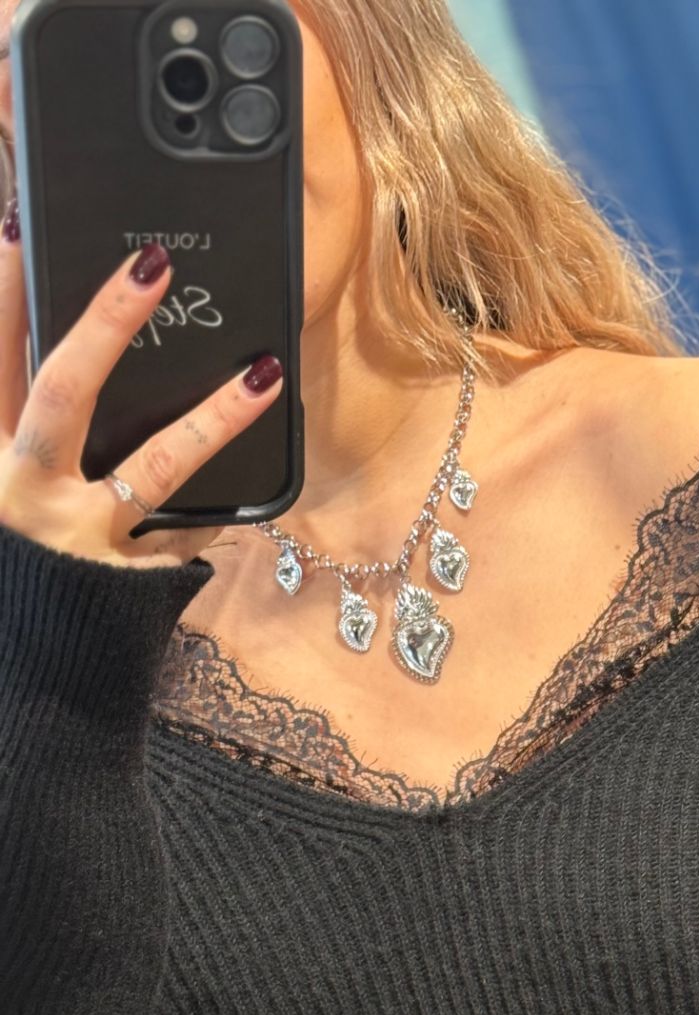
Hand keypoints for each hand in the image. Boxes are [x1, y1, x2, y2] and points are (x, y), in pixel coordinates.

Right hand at [0, 212, 284, 570]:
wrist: (22, 696)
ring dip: (214, 414)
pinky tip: (258, 489)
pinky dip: (219, 509)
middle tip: (150, 266)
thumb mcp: (0, 505)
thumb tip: (58, 368)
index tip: (18, 226)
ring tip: (264, 371)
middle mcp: (19, 494)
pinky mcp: (127, 579)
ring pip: (153, 462)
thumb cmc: (13, 587)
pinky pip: (184, 534)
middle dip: (102, 322)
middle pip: (58, 389)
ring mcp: (80, 538)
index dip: (3, 293)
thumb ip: (17, 439)